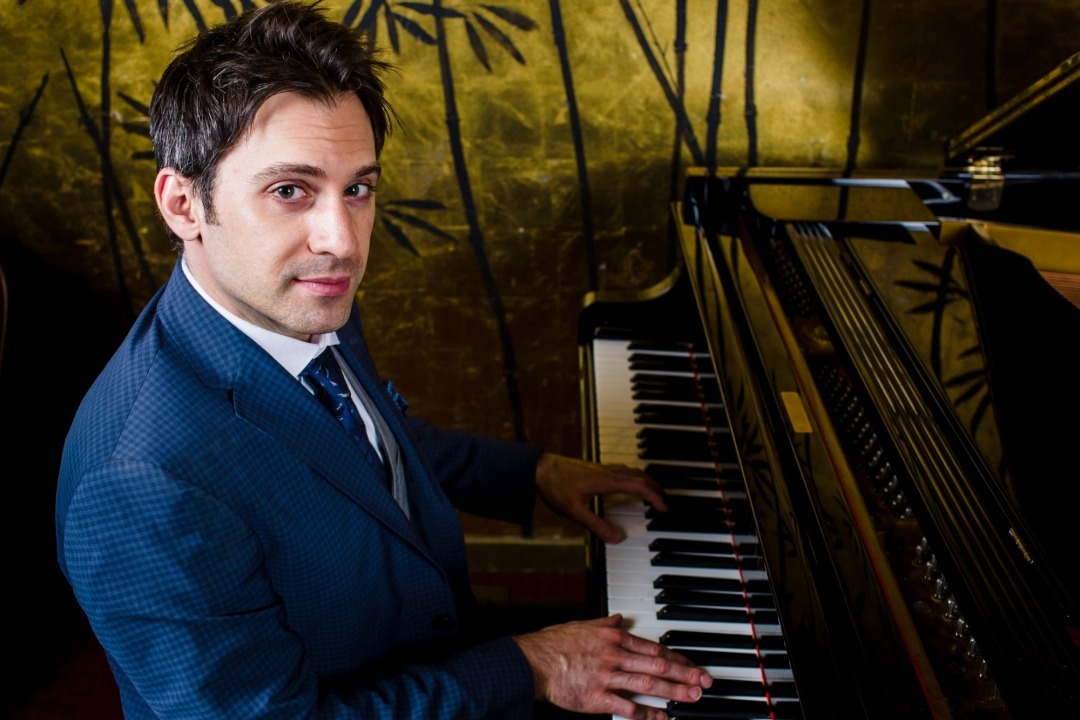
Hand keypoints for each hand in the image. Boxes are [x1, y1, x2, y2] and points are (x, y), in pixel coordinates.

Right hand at [513, 614, 711, 719]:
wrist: (533, 662)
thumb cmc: (554, 644)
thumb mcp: (582, 626)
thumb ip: (604, 624)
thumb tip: (618, 617)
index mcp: (613, 639)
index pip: (653, 647)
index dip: (676, 657)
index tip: (691, 664)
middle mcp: (614, 656)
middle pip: (657, 664)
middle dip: (684, 674)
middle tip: (704, 681)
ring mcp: (607, 677)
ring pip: (648, 683)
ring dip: (673, 691)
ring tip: (692, 697)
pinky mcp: (597, 698)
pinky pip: (626, 707)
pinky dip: (646, 713)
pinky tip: (661, 718)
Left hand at [534, 453, 666, 543]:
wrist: (538, 468)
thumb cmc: (554, 485)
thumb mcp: (574, 511)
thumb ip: (595, 525)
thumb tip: (616, 538)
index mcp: (607, 480)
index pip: (640, 485)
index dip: (655, 496)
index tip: (664, 508)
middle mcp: (607, 472)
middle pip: (640, 476)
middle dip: (655, 488)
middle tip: (664, 502)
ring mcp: (600, 469)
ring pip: (631, 471)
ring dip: (645, 482)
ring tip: (650, 494)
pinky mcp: (594, 469)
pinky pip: (621, 471)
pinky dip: (632, 479)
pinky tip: (625, 486)